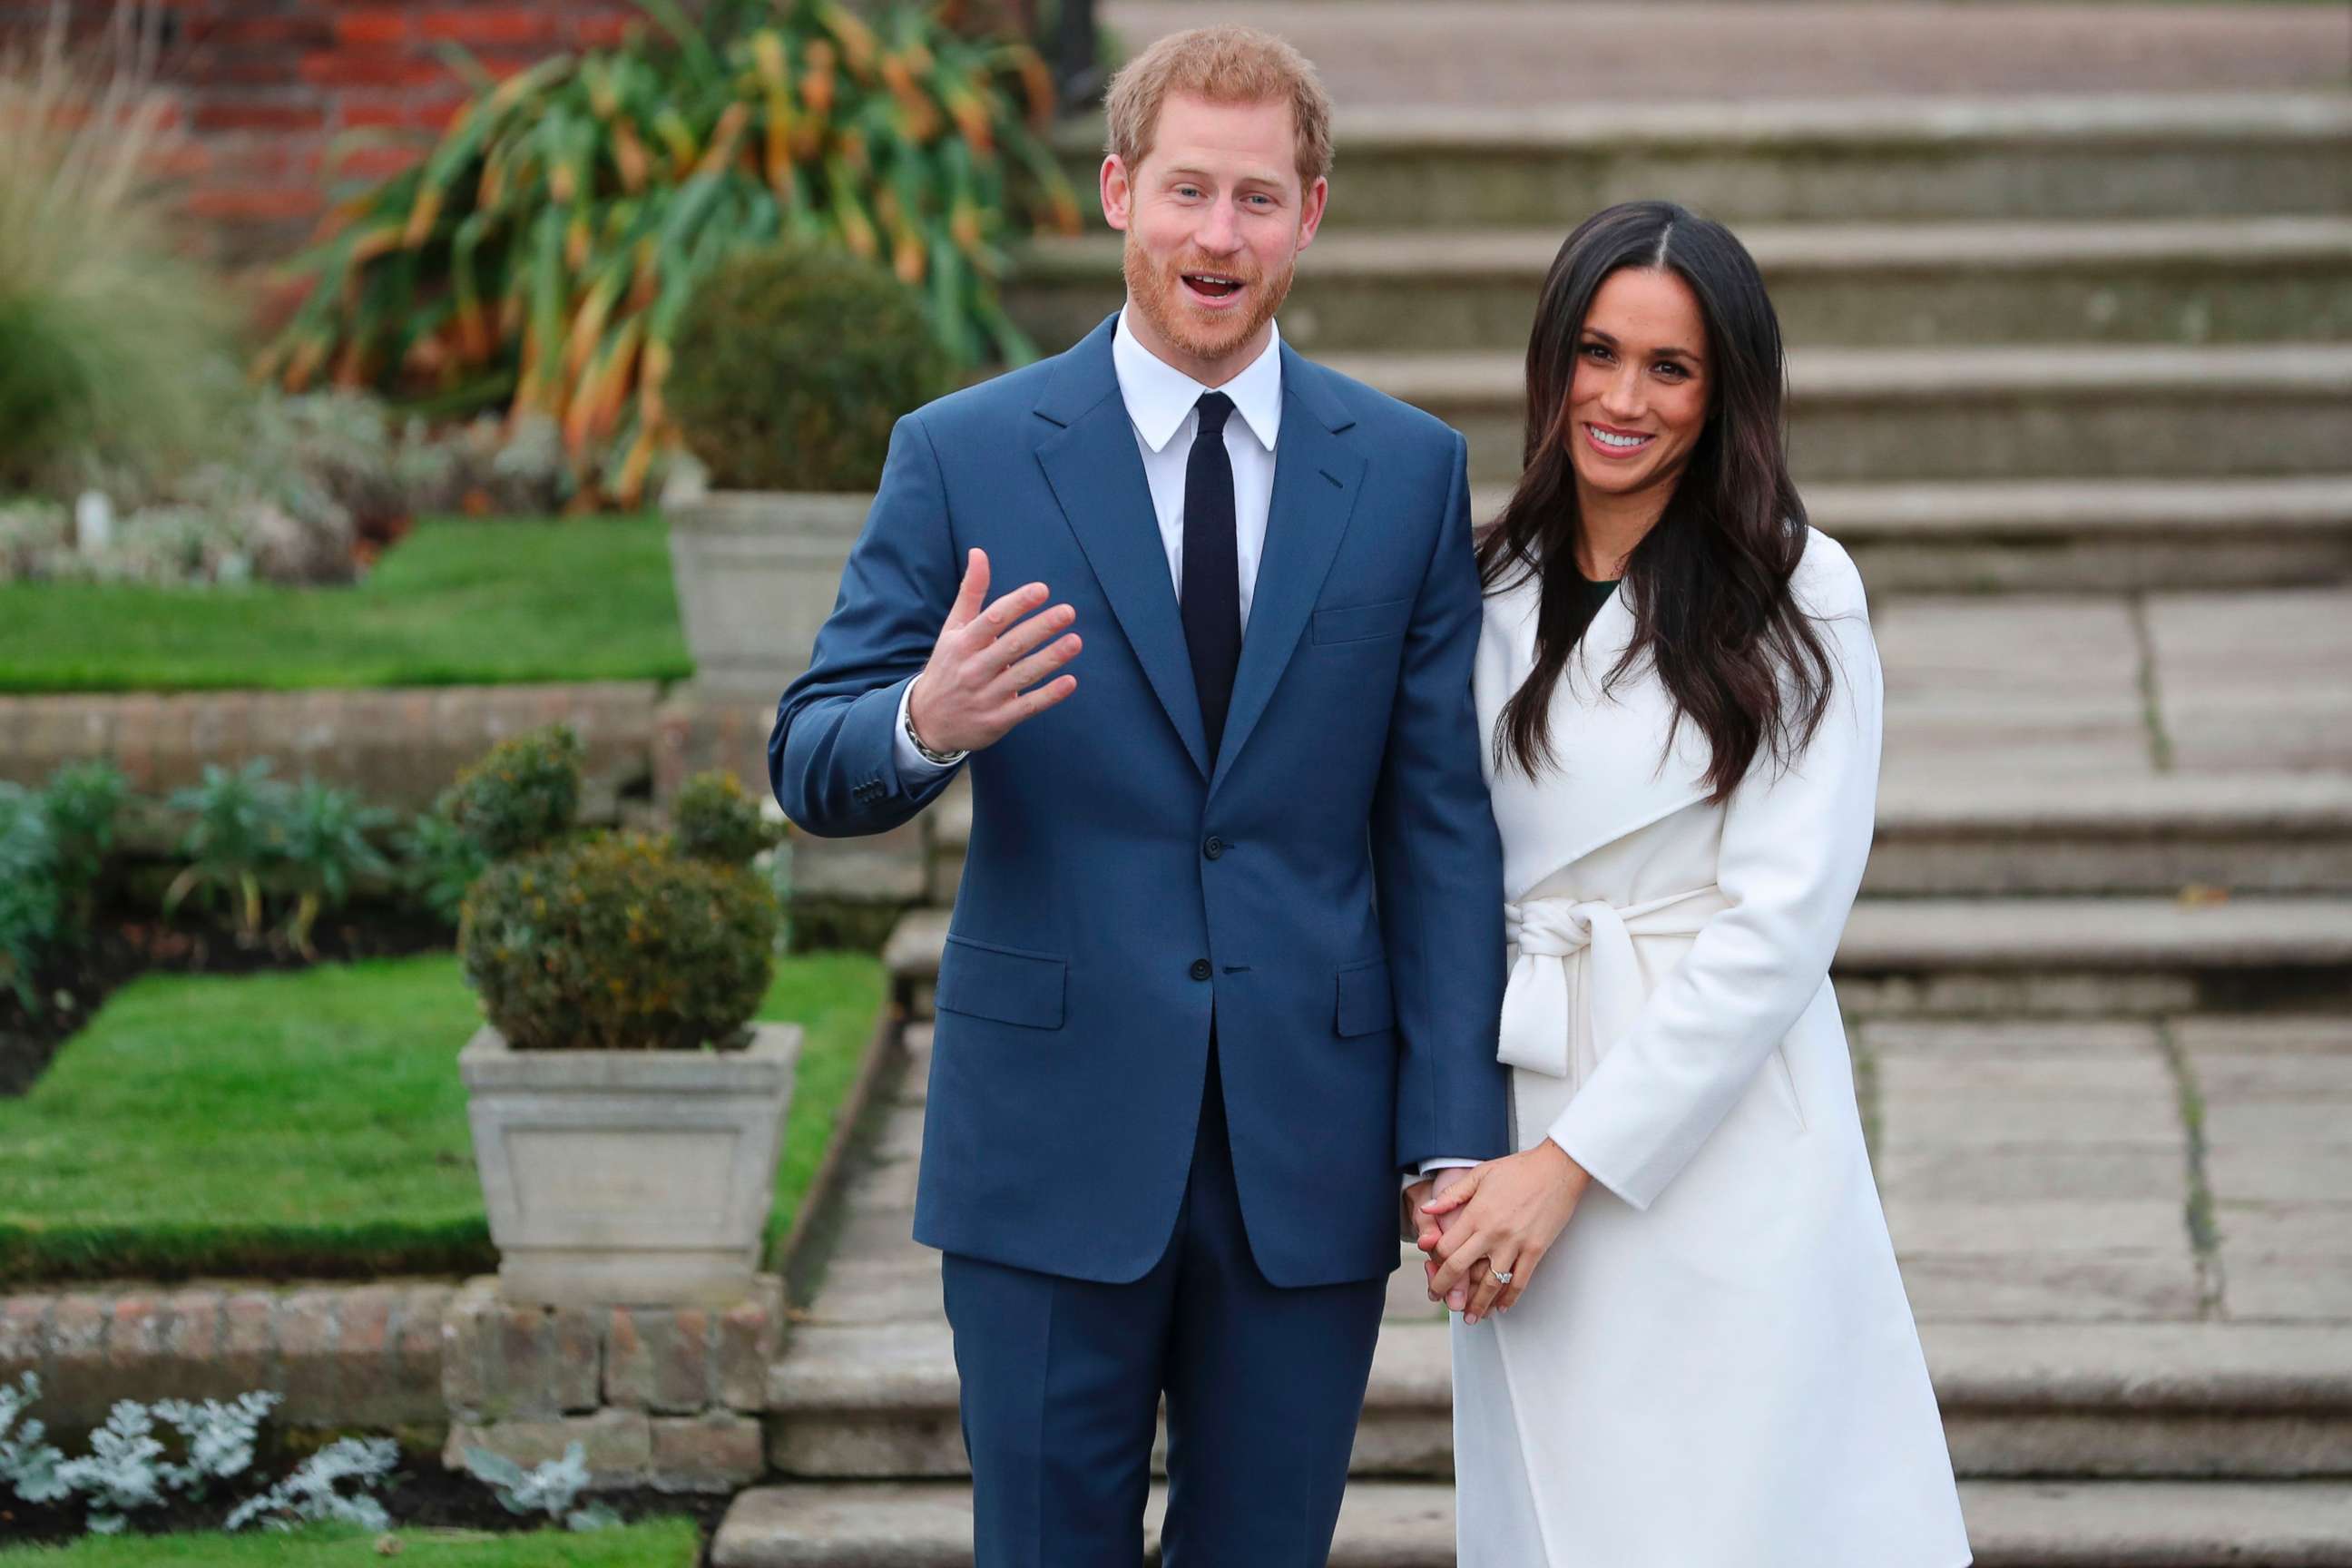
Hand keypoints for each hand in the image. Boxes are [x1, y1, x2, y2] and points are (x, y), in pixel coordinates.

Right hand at [907, 548, 1081, 755]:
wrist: (927, 721)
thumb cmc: (948, 666)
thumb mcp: (952, 630)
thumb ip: (971, 593)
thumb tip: (979, 552)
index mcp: (962, 643)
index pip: (992, 620)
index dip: (1017, 604)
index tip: (1042, 590)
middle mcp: (973, 668)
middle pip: (1011, 645)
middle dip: (1040, 628)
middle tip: (1068, 612)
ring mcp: (985, 696)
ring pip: (1022, 674)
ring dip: (1050, 658)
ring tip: (1075, 641)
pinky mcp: (997, 720)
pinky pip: (1026, 706)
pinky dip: (1048, 696)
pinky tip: (1070, 682)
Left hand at [1423, 1139, 1591, 1324]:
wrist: (1557, 1169)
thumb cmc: (1519, 1169)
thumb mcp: (1480, 1174)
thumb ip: (1452, 1195)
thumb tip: (1427, 1209)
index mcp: (1476, 1214)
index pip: (1446, 1248)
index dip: (1436, 1263)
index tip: (1433, 1270)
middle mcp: (1492, 1233)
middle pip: (1461, 1268)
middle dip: (1446, 1288)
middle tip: (1439, 1300)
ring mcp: (1515, 1244)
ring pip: (1491, 1283)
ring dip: (1478, 1304)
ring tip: (1470, 1317)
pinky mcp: (1535, 1249)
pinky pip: (1520, 1281)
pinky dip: (1509, 1297)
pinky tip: (1502, 1307)